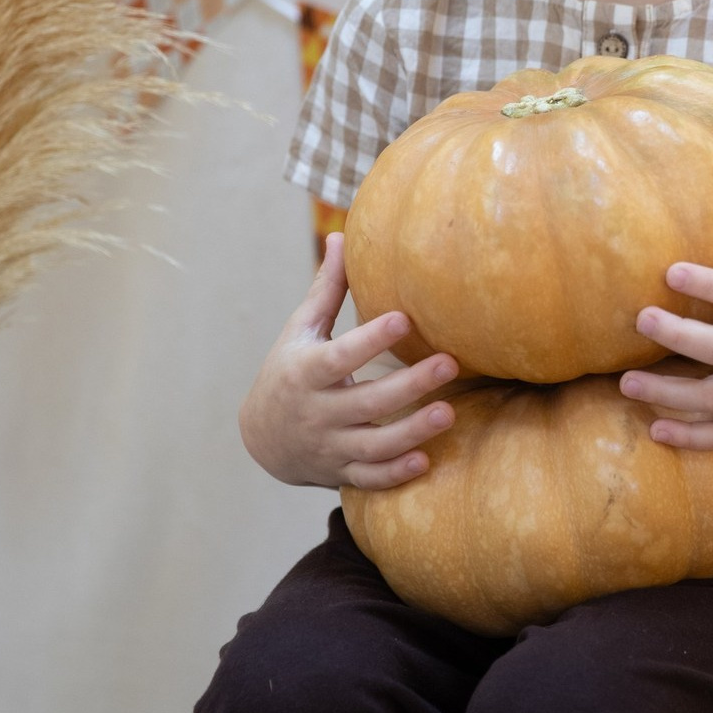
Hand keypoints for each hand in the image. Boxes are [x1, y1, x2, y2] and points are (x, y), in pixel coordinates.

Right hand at [239, 232, 458, 488]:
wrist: (262, 438)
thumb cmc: (290, 369)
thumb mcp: (300, 330)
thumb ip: (326, 290)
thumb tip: (340, 234)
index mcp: (306, 372)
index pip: (340, 356)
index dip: (370, 340)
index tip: (405, 317)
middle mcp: (317, 412)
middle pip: (366, 401)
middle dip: (409, 385)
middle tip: (450, 363)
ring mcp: (330, 446)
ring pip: (372, 445)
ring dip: (411, 432)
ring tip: (450, 413)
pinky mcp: (341, 471)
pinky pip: (369, 478)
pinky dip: (394, 474)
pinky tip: (426, 461)